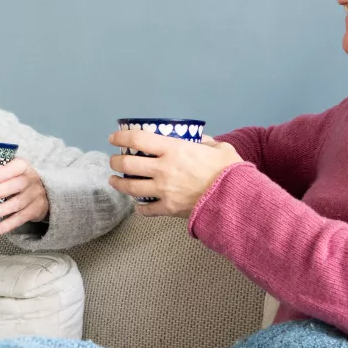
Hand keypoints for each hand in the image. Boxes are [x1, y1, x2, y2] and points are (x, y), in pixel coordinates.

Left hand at [0, 157, 49, 234]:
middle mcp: (32, 180)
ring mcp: (36, 196)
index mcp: (25, 167)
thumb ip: (0, 172)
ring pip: (18, 203)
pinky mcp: (36, 210)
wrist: (44, 193)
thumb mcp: (15, 172)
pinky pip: (22, 218)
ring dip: (1, 210)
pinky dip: (9, 224)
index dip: (5, 172)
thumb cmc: (20, 180)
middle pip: (17, 185)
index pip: (17, 166)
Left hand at [107, 132, 241, 216]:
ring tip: (114, 181)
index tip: (113, 137)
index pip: (138, 139)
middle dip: (116, 161)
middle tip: (114, 161)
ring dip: (119, 184)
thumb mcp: (220, 148)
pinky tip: (138, 207)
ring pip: (131, 188)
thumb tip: (200, 141)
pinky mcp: (168, 208)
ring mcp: (163, 190)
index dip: (121, 137)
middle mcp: (163, 169)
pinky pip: (147, 210)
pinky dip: (140, 209)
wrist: (234, 200)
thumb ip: (206, 142)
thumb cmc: (229, 171)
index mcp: (174, 150)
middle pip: (128, 164)